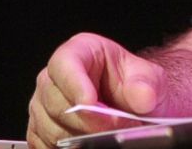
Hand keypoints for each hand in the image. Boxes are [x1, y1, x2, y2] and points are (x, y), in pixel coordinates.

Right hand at [28, 32, 166, 148]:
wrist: (136, 108)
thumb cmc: (137, 86)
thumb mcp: (151, 78)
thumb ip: (147, 83)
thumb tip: (143, 96)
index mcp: (80, 52)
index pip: (65, 64)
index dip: (75, 84)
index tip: (91, 103)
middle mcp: (54, 79)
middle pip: (58, 104)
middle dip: (89, 120)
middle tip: (116, 127)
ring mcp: (43, 107)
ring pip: (52, 130)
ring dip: (82, 139)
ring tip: (111, 137)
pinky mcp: (41, 132)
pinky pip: (46, 146)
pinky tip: (90, 145)